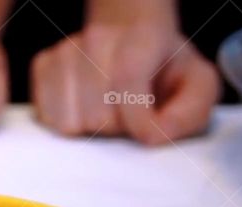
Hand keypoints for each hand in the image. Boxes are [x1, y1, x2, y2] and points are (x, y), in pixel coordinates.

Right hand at [31, 22, 220, 144]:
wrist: (132, 38)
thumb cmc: (165, 69)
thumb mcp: (198, 86)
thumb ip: (190, 112)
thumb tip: (154, 136)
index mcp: (141, 37)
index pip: (127, 81)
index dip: (137, 120)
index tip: (147, 134)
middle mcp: (97, 39)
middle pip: (98, 115)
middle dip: (117, 128)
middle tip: (128, 116)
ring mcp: (65, 52)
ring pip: (70, 123)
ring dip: (91, 129)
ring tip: (106, 111)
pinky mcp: (43, 66)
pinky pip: (47, 119)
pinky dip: (67, 124)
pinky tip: (84, 108)